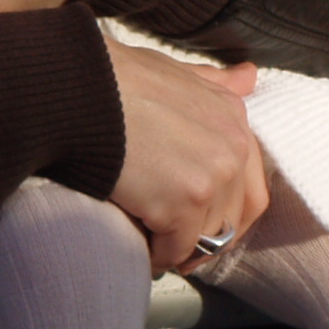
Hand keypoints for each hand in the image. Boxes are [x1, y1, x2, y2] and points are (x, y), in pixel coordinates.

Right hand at [106, 42, 272, 275]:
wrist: (78, 91)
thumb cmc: (115, 81)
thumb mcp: (175, 72)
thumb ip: (213, 83)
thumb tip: (248, 76)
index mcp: (233, 116)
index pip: (250, 187)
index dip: (225, 213)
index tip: (201, 226)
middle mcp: (232, 148)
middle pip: (233, 218)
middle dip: (205, 238)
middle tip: (176, 247)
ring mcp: (211, 177)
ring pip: (205, 239)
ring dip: (180, 247)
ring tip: (154, 244)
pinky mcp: (183, 204)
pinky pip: (175, 249)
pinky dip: (158, 256)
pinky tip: (141, 249)